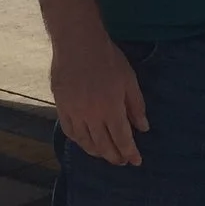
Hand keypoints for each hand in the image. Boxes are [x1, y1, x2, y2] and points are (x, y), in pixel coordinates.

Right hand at [50, 32, 150, 165]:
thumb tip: (143, 128)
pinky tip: (85, 142)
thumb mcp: (129, 80)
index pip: (122, 139)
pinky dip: (79, 141)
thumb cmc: (108, 59)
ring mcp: (74, 113)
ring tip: (105, 155)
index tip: (136, 161)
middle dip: (115, 157)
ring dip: (97, 152)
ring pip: (85, 142)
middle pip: (104, 145)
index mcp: (111, 109)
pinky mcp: (61, 107)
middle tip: (122, 162)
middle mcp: (92, 116)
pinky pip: (70, 131)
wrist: (77, 44)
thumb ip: (136, 106)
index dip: (130, 153)